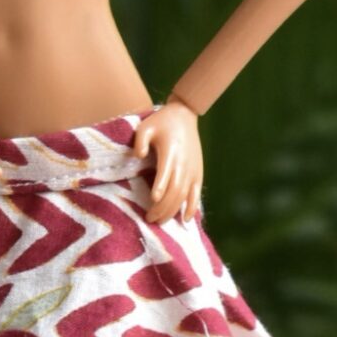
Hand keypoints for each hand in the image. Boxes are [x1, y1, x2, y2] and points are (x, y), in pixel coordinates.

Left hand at [131, 99, 203, 223]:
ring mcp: (193, 170)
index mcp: (170, 153)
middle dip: (163, 208)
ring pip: (184, 196)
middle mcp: (184, 164)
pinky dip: (192, 207)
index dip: (161, 189)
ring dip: (173, 210)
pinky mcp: (198, 173)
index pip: (166, 174)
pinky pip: (196, 194)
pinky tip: (186, 219)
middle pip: (175, 191)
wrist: (184, 116)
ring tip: (160, 221)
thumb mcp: (145, 126)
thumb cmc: (161, 122)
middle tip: (150, 219)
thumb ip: (140, 140)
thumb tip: (138, 156)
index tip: (152, 201)